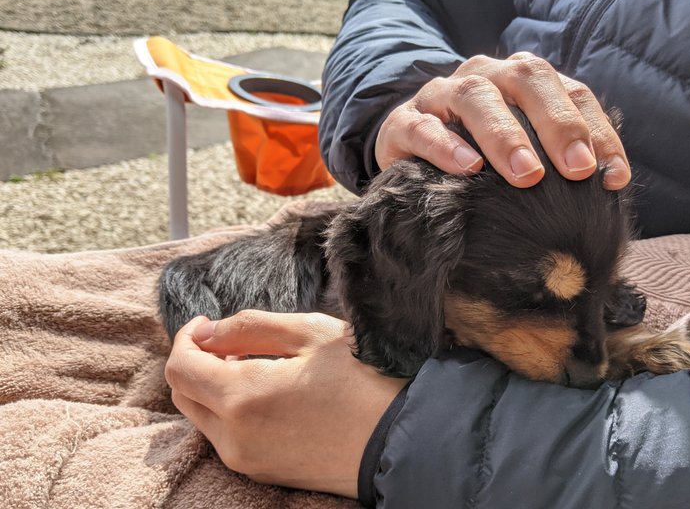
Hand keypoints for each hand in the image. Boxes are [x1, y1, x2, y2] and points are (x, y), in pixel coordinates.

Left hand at [164, 311, 408, 497]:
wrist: (403, 439)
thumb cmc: (364, 379)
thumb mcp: (311, 334)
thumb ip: (250, 327)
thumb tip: (208, 332)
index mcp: (242, 397)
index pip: (180, 366)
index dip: (187, 337)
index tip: (208, 322)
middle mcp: (234, 436)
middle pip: (184, 394)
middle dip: (196, 362)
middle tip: (229, 342)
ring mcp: (247, 460)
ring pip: (203, 418)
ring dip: (213, 387)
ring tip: (254, 366)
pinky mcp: (264, 472)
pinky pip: (227, 438)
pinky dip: (231, 411)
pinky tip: (267, 394)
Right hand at [375, 52, 629, 189]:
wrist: (410, 157)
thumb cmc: (481, 161)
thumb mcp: (526, 157)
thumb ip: (561, 162)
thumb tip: (610, 184)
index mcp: (523, 82)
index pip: (571, 93)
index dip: (596, 131)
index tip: (612, 177)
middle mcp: (486, 77)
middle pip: (526, 79)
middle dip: (556, 124)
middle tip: (576, 170)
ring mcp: (442, 95)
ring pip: (475, 96)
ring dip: (505, 135)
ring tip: (526, 174)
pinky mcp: (404, 122)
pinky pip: (423, 126)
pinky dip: (446, 146)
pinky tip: (469, 168)